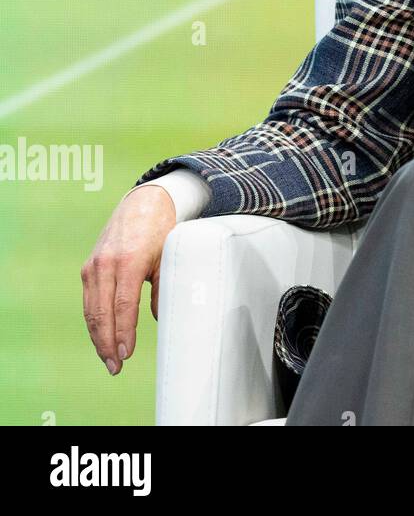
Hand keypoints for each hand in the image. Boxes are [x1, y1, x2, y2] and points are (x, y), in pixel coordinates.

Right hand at [81, 185, 176, 375]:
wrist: (143, 203)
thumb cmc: (162, 230)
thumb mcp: (169, 257)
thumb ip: (164, 287)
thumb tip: (159, 318)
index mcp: (129, 261)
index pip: (123, 306)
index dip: (124, 333)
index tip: (127, 353)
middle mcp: (106, 265)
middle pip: (102, 313)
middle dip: (107, 343)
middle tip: (116, 366)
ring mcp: (93, 266)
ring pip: (92, 310)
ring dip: (98, 337)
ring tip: (109, 360)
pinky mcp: (88, 268)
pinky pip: (90, 301)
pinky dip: (95, 322)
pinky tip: (102, 337)